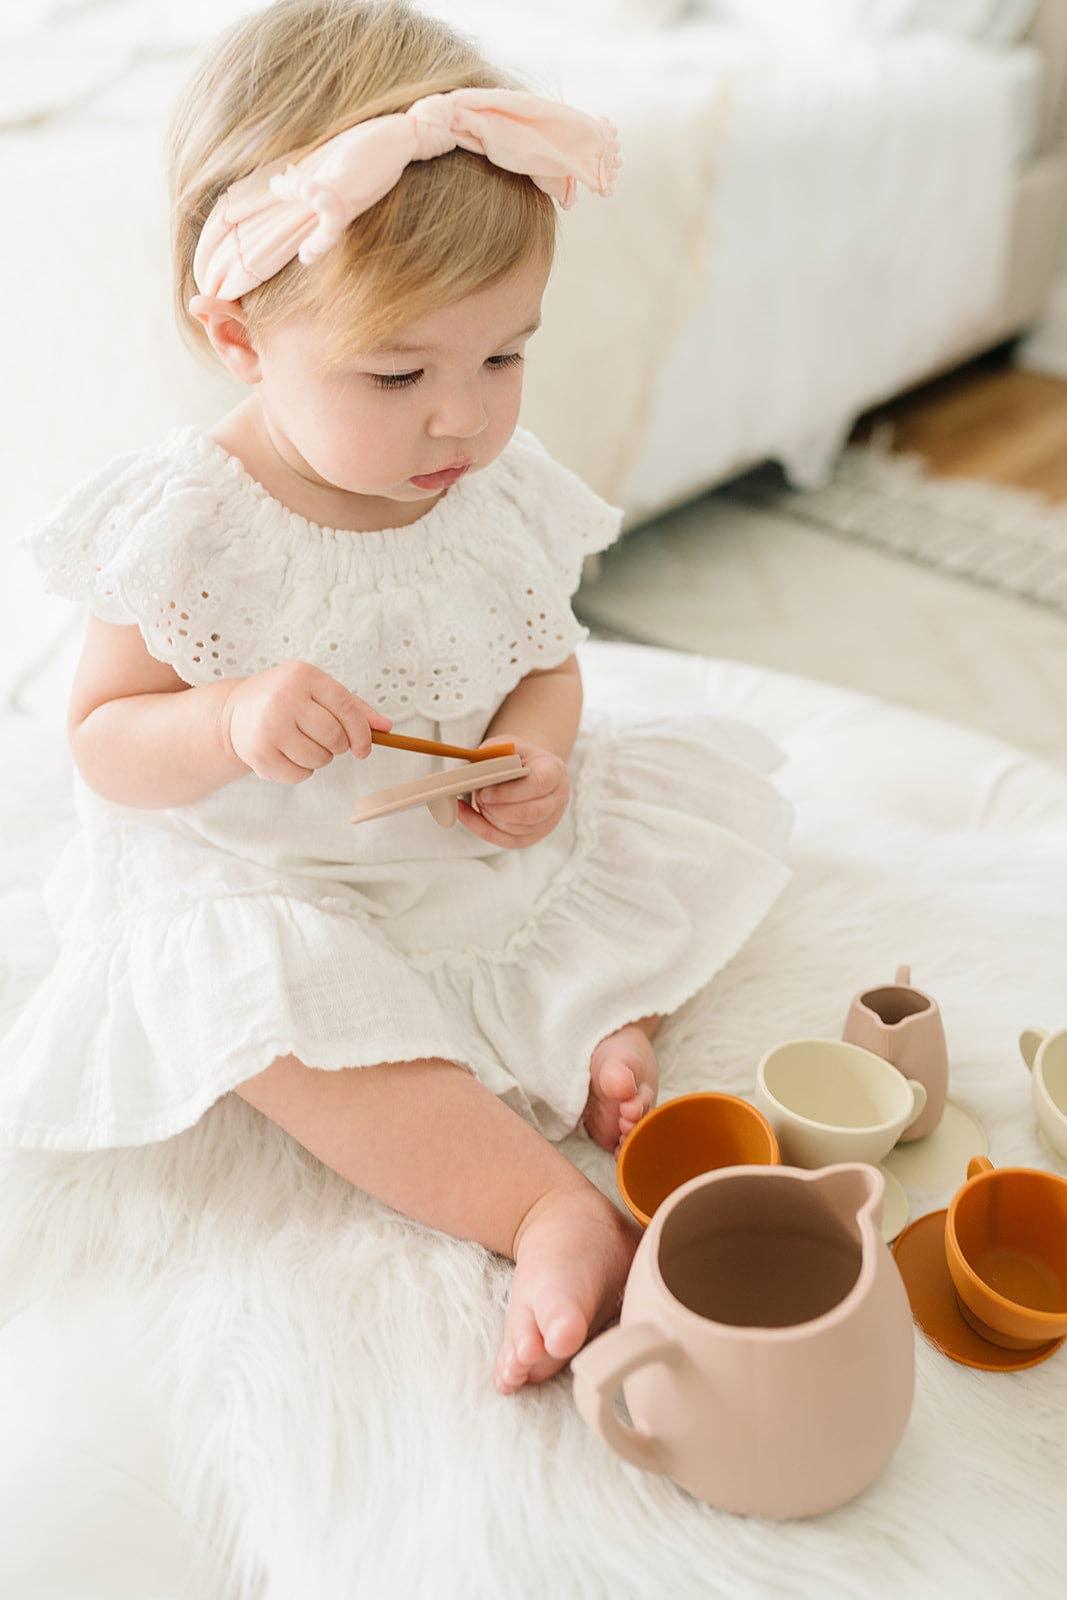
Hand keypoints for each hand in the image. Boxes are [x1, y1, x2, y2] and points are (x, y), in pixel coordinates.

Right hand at [220, 659, 391, 783]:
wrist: (236, 711)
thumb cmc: (286, 699)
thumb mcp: (317, 691)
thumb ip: (353, 708)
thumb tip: (387, 728)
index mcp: (303, 677)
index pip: (346, 708)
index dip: (362, 733)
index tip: (364, 749)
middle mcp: (284, 699)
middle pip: (334, 737)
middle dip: (338, 746)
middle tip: (326, 741)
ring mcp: (268, 727)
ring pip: (318, 759)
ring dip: (320, 759)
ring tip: (303, 744)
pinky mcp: (258, 754)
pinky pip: (299, 775)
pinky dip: (301, 771)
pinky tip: (287, 754)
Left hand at [456, 733, 570, 847]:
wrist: (527, 771)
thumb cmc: (516, 757)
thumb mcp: (508, 746)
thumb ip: (494, 751)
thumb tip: (475, 766)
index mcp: (555, 771)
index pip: (539, 784)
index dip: (510, 792)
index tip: (485, 792)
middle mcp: (557, 799)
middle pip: (531, 813)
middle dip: (498, 809)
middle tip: (479, 797)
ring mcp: (547, 822)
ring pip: (518, 830)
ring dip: (491, 818)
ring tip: (477, 800)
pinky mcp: (532, 837)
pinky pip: (507, 840)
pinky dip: (483, 829)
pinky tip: (466, 814)